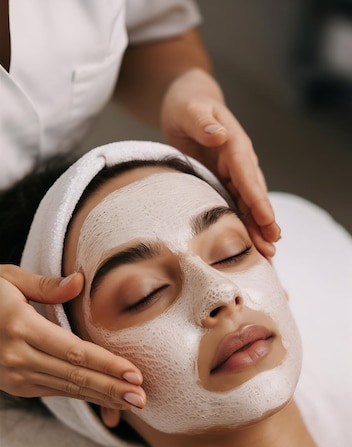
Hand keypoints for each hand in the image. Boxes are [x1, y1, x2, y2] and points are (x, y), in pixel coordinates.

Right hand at [0, 266, 144, 422]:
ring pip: (67, 389)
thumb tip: (80, 281)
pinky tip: (106, 399)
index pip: (73, 350)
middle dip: (111, 388)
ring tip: (133, 403)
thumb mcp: (6, 279)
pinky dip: (83, 396)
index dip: (106, 364)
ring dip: (102, 397)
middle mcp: (17, 356)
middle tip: (143, 398)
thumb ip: (45, 285)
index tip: (134, 374)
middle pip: (75, 375)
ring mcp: (15, 375)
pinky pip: (56, 391)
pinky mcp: (16, 385)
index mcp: (20, 327)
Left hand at [161, 69, 280, 256]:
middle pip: (253, 194)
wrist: (189, 105)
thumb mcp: (190, 109)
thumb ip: (202, 122)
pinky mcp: (226, 183)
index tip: (266, 219)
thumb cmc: (188, 105)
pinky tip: (251, 245)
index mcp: (234, 144)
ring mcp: (234, 174)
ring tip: (268, 254)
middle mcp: (240, 161)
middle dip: (263, 221)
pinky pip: (237, 206)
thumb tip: (219, 135)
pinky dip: (245, 225)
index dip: (257, 198)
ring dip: (258, 229)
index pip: (247, 174)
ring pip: (248, 205)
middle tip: (272, 245)